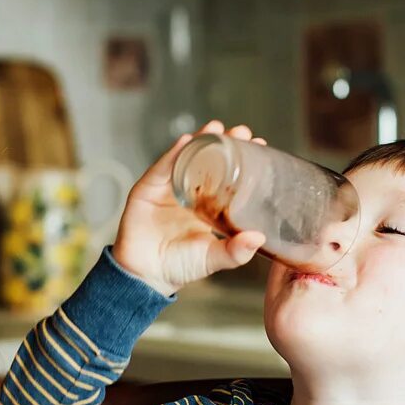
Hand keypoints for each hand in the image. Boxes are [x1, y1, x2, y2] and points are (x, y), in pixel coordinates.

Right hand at [112, 120, 267, 295]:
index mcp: (206, 205)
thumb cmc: (179, 267)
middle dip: (224, 143)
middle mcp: (187, 192)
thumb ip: (236, 250)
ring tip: (216, 128)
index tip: (258, 144)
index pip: (226, 175)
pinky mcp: (147, 190)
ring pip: (185, 158)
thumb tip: (259, 238)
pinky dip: (173, 153)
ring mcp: (166, 188)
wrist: (146, 276)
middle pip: (207, 160)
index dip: (241, 159)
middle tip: (242, 132)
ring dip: (200, 140)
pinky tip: (186, 141)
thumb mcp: (214, 257)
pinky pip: (161, 167)